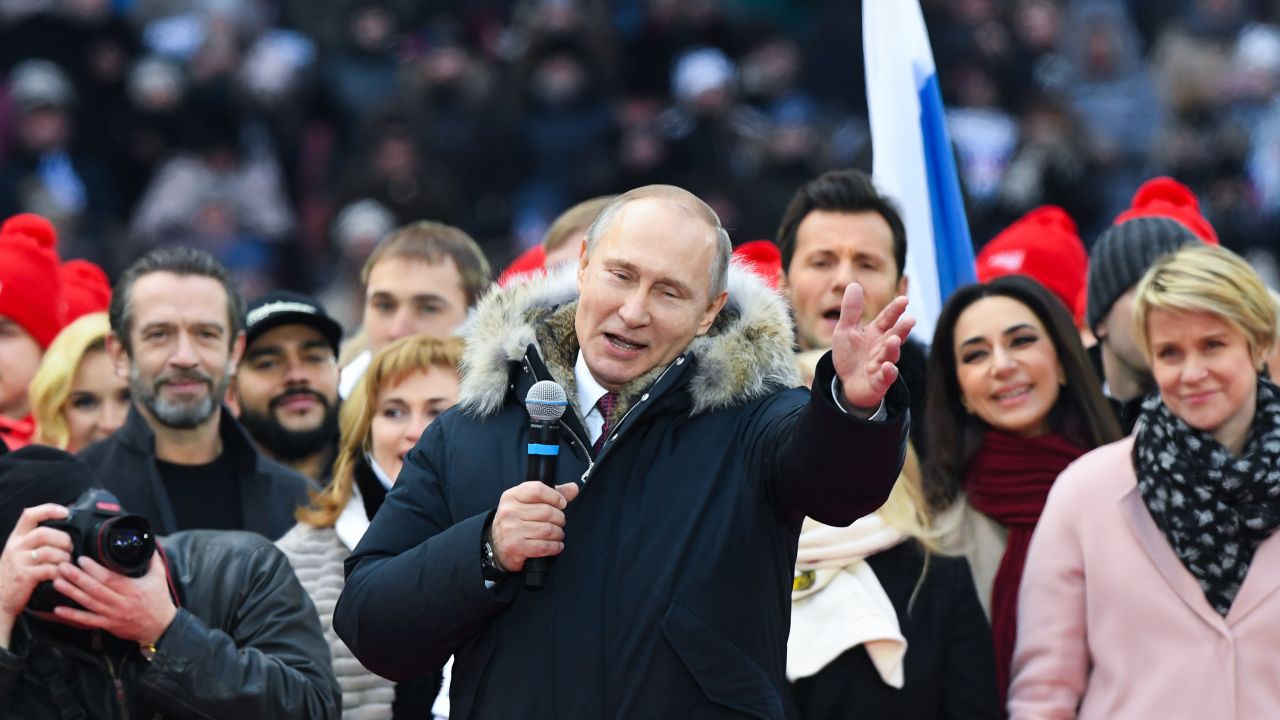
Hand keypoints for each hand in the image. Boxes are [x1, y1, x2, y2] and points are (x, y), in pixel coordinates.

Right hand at [0, 504, 72, 646]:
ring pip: (49, 552)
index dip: (49, 510)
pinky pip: (49, 569)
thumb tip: (62, 530)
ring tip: (67, 563)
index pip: (30, 515)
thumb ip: (34, 541)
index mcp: (16, 538)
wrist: (0, 600)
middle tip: (70, 548)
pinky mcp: (24, 576)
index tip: (66, 512)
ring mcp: (19, 561)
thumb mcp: (19, 553)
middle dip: (63, 539)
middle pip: (44, 533)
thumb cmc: (15, 575)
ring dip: (64, 557)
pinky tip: (62, 575)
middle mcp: (16, 547)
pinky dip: (60, 572)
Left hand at [51, 552, 176, 645]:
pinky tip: (58, 609)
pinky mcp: (107, 624)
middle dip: (77, 578)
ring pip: (88, 603)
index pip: (110, 578)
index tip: (82, 559)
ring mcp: (112, 615)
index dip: (94, 569)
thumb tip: (146, 541)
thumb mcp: (159, 576)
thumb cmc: (159, 599)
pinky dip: (72, 615)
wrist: (160, 626)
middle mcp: (121, 603)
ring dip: (71, 592)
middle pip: (95, 589)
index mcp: (133, 590)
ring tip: (57, 582)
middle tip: (62, 567)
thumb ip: (151, 559)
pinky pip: (87, 620)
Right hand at [490, 481, 579, 571]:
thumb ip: (552, 494)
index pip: (538, 490)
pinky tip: (555, 545)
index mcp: (511, 496)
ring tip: (557, 534)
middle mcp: (509, 511)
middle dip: (560, 518)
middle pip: (547, 511)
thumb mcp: (528, 502)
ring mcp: (511, 530)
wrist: (497, 546)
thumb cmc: (517, 521)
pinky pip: (544, 546)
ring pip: (548, 530)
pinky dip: (555, 547)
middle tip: (559, 522)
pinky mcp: (515, 547)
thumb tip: (573, 488)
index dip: (555, 496)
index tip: (562, 503)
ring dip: (558, 534)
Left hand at [831, 284, 913, 412]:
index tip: (904, 299)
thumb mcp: (845, 331)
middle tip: (910, 320)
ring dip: (893, 349)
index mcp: (876, 333)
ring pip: (890, 356)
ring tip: (894, 340)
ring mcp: (882, 365)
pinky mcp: (879, 382)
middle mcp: (882, 348)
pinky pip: (885, 378)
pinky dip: (887, 373)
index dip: (895, 310)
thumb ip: (851, 311)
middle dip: (902, 329)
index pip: (887, 319)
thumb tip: (854, 284)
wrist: (847, 384)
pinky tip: (887, 366)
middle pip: (894, 336)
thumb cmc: (850, 355)